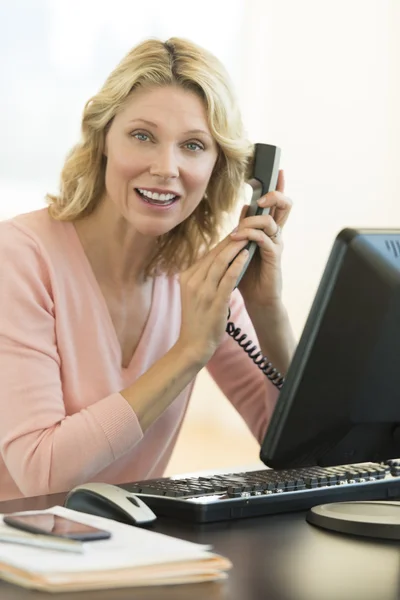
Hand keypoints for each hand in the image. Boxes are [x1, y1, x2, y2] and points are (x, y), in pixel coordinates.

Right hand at [178, 236, 249, 363]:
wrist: (193, 344)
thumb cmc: (197, 320)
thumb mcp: (193, 294)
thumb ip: (201, 278)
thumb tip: (215, 262)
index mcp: (186, 277)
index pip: (207, 255)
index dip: (223, 243)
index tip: (235, 233)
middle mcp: (192, 281)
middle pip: (214, 255)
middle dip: (231, 241)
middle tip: (245, 229)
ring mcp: (203, 291)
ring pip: (221, 262)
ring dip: (236, 248)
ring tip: (249, 237)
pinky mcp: (215, 301)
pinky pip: (228, 278)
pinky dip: (238, 264)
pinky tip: (246, 256)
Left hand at [230, 170, 291, 307]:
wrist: (258, 298)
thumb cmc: (249, 272)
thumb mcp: (244, 245)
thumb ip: (245, 226)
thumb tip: (245, 205)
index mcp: (270, 229)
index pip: (277, 204)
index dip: (280, 186)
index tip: (278, 169)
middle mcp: (277, 234)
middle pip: (285, 206)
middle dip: (275, 195)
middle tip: (262, 197)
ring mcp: (277, 245)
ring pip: (271, 221)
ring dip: (252, 221)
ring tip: (237, 230)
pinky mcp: (274, 257)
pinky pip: (264, 239)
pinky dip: (250, 235)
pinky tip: (237, 239)